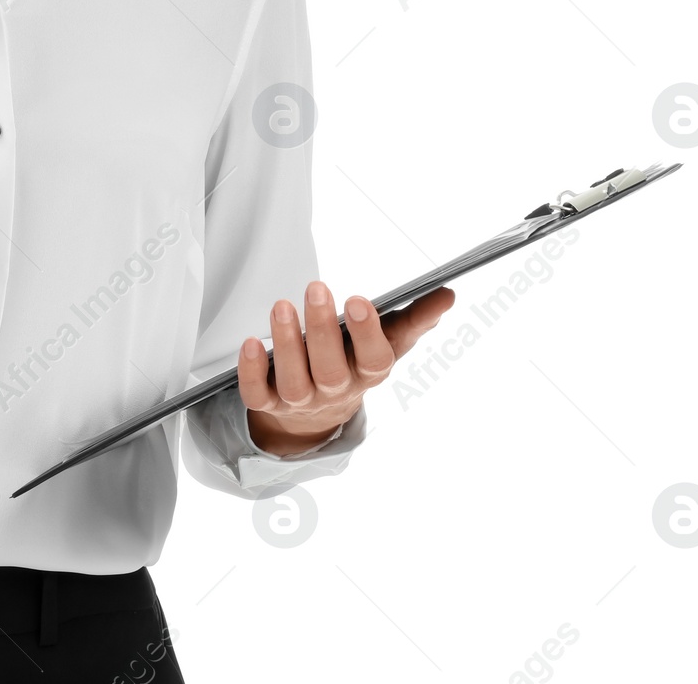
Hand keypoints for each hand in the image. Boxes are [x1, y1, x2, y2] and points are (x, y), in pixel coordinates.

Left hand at [239, 282, 455, 454]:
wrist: (323, 408)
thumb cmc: (359, 360)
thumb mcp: (391, 340)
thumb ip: (417, 318)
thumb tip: (446, 295)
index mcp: (368, 373)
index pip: (374, 359)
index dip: (366, 333)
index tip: (358, 300)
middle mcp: (336, 390)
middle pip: (330, 369)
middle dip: (322, 331)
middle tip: (317, 288)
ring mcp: (302, 400)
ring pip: (294, 381)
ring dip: (287, 344)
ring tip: (282, 306)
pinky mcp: (271, 402)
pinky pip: (258, 395)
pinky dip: (252, 372)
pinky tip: (250, 343)